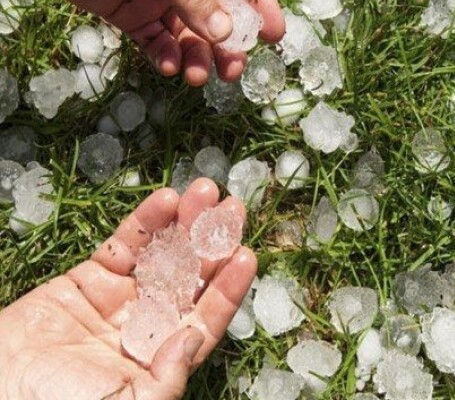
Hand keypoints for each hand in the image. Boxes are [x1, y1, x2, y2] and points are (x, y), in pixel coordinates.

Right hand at [0, 178, 256, 399]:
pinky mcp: (91, 278)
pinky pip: (125, 245)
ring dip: (185, 223)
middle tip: (233, 210)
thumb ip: (166, 377)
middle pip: (190, 277)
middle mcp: (148, 324)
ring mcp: (121, 298)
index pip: (206, 317)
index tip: (247, 255)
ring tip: (206, 192)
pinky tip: (166, 200)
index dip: (229, 287)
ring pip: (162, 255)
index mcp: (161, 356)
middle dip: (213, 243)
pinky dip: (146, 222)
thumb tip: (194, 338)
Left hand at [2, 0, 284, 84]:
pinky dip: (165, 56)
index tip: (273, 36)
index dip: (260, 4)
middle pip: (217, 12)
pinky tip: (170, 67)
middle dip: (226, 43)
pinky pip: (156, 41)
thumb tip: (225, 35)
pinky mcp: (131, 14)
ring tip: (198, 76)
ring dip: (197, 56)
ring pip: (188, 33)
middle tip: (233, 70)